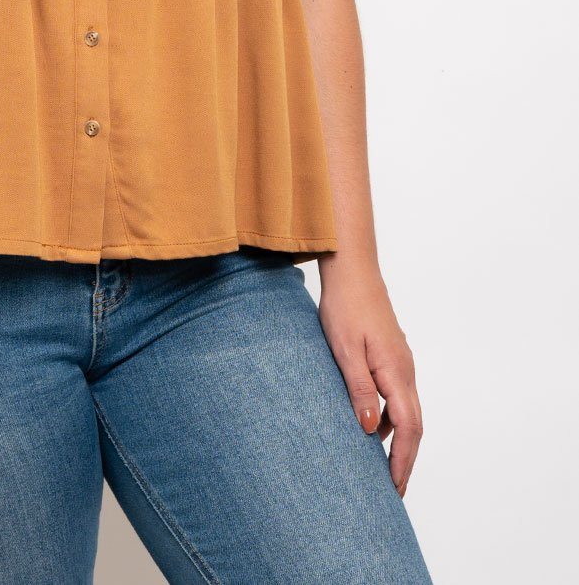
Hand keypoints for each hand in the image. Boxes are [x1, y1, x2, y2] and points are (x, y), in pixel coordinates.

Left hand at [317, 256, 422, 496]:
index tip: (395, 490)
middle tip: (394, 490)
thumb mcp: (345, 350)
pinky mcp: (392, 354)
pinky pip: (398, 395)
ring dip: (399, 439)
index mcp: (396, 372)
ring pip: (407, 410)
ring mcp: (401, 361)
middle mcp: (405, 369)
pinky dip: (392, 417)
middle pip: (414, 424)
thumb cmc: (345, 307)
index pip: (409, 429)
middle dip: (405, 459)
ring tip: (382, 465)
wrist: (352, 269)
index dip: (403, 462)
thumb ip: (360, 390)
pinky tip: (373, 424)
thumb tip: (372, 432)